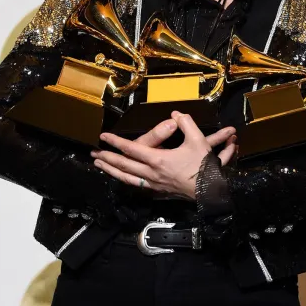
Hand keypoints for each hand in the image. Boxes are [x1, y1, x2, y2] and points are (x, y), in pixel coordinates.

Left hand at [92, 112, 236, 199]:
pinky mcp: (159, 191)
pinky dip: (127, 181)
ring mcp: (154, 184)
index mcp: (158, 159)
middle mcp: (152, 173)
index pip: (132, 149)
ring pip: (127, 178)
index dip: (116, 142)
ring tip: (101, 167)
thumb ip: (186, 124)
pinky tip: (124, 179)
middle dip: (108, 159)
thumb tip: (176, 115)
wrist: (210, 190)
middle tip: (94, 154)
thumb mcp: (197, 140)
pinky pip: (137, 185)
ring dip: (112, 171)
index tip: (104, 137)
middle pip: (124, 166)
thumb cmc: (203, 166)